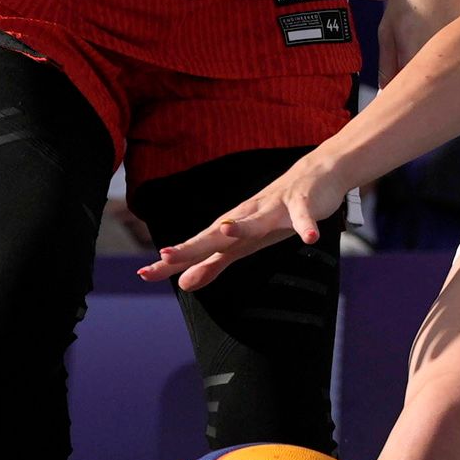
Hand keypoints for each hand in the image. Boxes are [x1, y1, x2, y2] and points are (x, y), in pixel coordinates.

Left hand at [144, 154, 343, 288]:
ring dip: (241, 227)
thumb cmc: (274, 213)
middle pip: (216, 235)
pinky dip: (305, 226)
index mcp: (230, 229)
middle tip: (166, 256)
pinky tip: (310, 237)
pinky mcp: (301, 204)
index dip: (173, 261)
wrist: (315, 174)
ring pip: (255, 220)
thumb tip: (183, 284)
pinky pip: (302, 217)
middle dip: (193, 246)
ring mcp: (273, 208)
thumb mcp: (243, 244)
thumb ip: (213, 264)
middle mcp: (246, 217)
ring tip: (225, 233)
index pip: (196, 247)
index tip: (144, 274)